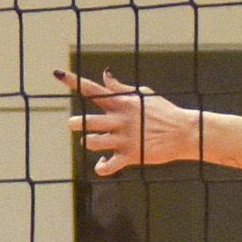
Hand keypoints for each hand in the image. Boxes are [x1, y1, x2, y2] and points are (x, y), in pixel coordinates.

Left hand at [53, 67, 200, 177]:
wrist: (184, 132)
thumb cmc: (163, 111)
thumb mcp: (143, 95)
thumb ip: (120, 88)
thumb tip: (104, 76)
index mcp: (121, 102)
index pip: (93, 89)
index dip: (73, 81)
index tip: (57, 74)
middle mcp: (120, 119)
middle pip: (87, 121)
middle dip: (76, 123)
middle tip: (76, 124)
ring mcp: (125, 138)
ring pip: (92, 142)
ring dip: (88, 143)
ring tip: (95, 142)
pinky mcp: (131, 156)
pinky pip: (106, 166)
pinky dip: (101, 167)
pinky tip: (104, 162)